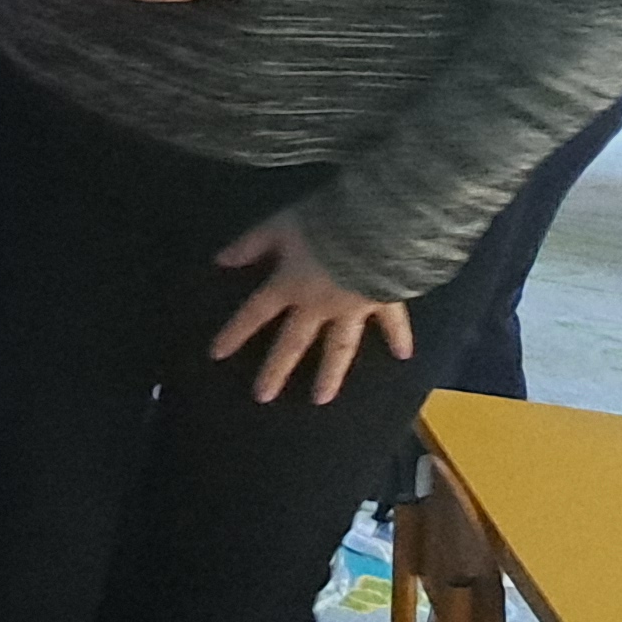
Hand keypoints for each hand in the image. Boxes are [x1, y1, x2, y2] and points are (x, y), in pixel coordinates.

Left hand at [209, 211, 415, 405]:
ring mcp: (352, 309)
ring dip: (330, 374)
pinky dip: (399, 337)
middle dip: (276, 371)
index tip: (216, 354)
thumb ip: (250, 245)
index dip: (234, 332)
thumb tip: (220, 260)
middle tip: (263, 397)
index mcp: (289, 286)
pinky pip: (393, 323)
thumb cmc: (325, 223)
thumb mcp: (280, 226)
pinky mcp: (385, 301)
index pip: (254, 313)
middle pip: (292, 343)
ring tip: (321, 399)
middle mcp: (318, 306)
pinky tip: (404, 356)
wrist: (380, 226)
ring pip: (339, 348)